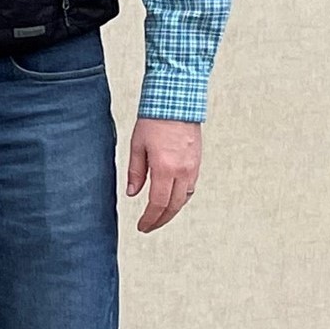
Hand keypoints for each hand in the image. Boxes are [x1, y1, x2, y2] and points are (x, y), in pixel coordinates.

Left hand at [126, 117, 201, 232]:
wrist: (177, 102)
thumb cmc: (154, 120)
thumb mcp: (137, 146)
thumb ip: (135, 172)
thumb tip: (132, 193)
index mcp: (165, 168)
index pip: (158, 204)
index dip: (150, 219)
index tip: (142, 226)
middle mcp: (182, 171)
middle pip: (173, 206)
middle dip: (160, 220)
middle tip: (148, 227)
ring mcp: (193, 167)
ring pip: (184, 198)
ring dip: (171, 210)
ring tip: (158, 216)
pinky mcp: (197, 162)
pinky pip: (190, 187)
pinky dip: (180, 198)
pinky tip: (170, 199)